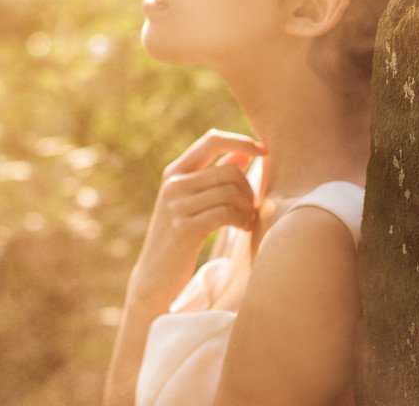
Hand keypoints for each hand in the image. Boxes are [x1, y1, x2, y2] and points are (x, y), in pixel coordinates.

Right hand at [129, 129, 266, 309]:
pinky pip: (227, 213)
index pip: (212, 140)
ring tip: (248, 220)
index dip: (241, 140)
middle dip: (249, 187)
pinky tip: (244, 228)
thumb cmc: (179, 236)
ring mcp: (176, 206)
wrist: (154, 279)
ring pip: (230, 192)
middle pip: (229, 169)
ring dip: (247, 207)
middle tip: (251, 207)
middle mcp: (173, 184)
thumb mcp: (191, 201)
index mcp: (174, 171)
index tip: (264, 151)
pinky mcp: (185, 229)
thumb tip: (243, 151)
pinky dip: (242, 220)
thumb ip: (215, 175)